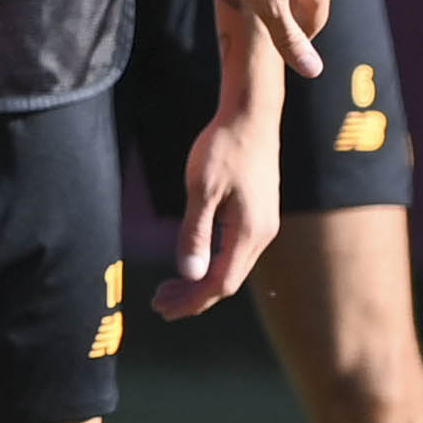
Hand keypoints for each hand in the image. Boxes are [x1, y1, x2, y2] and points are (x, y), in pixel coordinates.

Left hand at [155, 97, 281, 318]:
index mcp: (250, 232)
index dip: (193, 301)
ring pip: (232, 266)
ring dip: (201, 280)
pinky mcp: (259, 212)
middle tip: (159, 303)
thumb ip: (196, 233)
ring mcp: (263, 223)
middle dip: (193, 297)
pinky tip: (194, 260)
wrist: (251, 114)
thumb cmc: (224, 147)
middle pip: (228, 280)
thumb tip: (190, 274)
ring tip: (170, 288)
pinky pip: (235, 250)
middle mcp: (263, 234)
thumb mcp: (202, 189)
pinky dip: (212, 261)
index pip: (221, 284)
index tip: (164, 308)